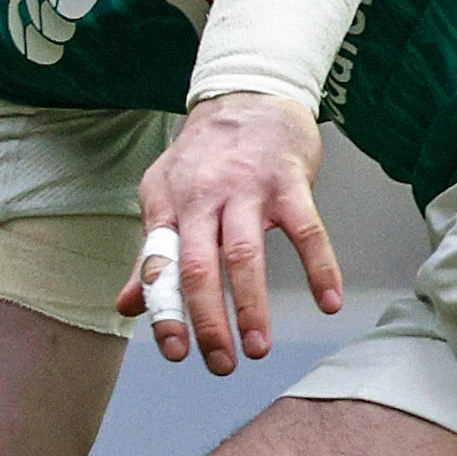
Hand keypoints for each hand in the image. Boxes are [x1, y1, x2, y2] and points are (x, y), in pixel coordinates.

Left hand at [125, 91, 339, 372]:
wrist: (251, 92)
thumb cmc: (208, 153)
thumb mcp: (166, 193)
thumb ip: (152, 252)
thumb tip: (128, 305)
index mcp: (168, 203)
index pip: (160, 265)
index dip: (164, 311)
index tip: (175, 351)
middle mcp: (202, 196)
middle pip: (199, 266)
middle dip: (207, 320)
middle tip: (220, 363)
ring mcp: (247, 187)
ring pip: (245, 254)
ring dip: (251, 306)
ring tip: (257, 348)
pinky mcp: (288, 180)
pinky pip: (306, 230)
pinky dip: (320, 268)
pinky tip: (328, 301)